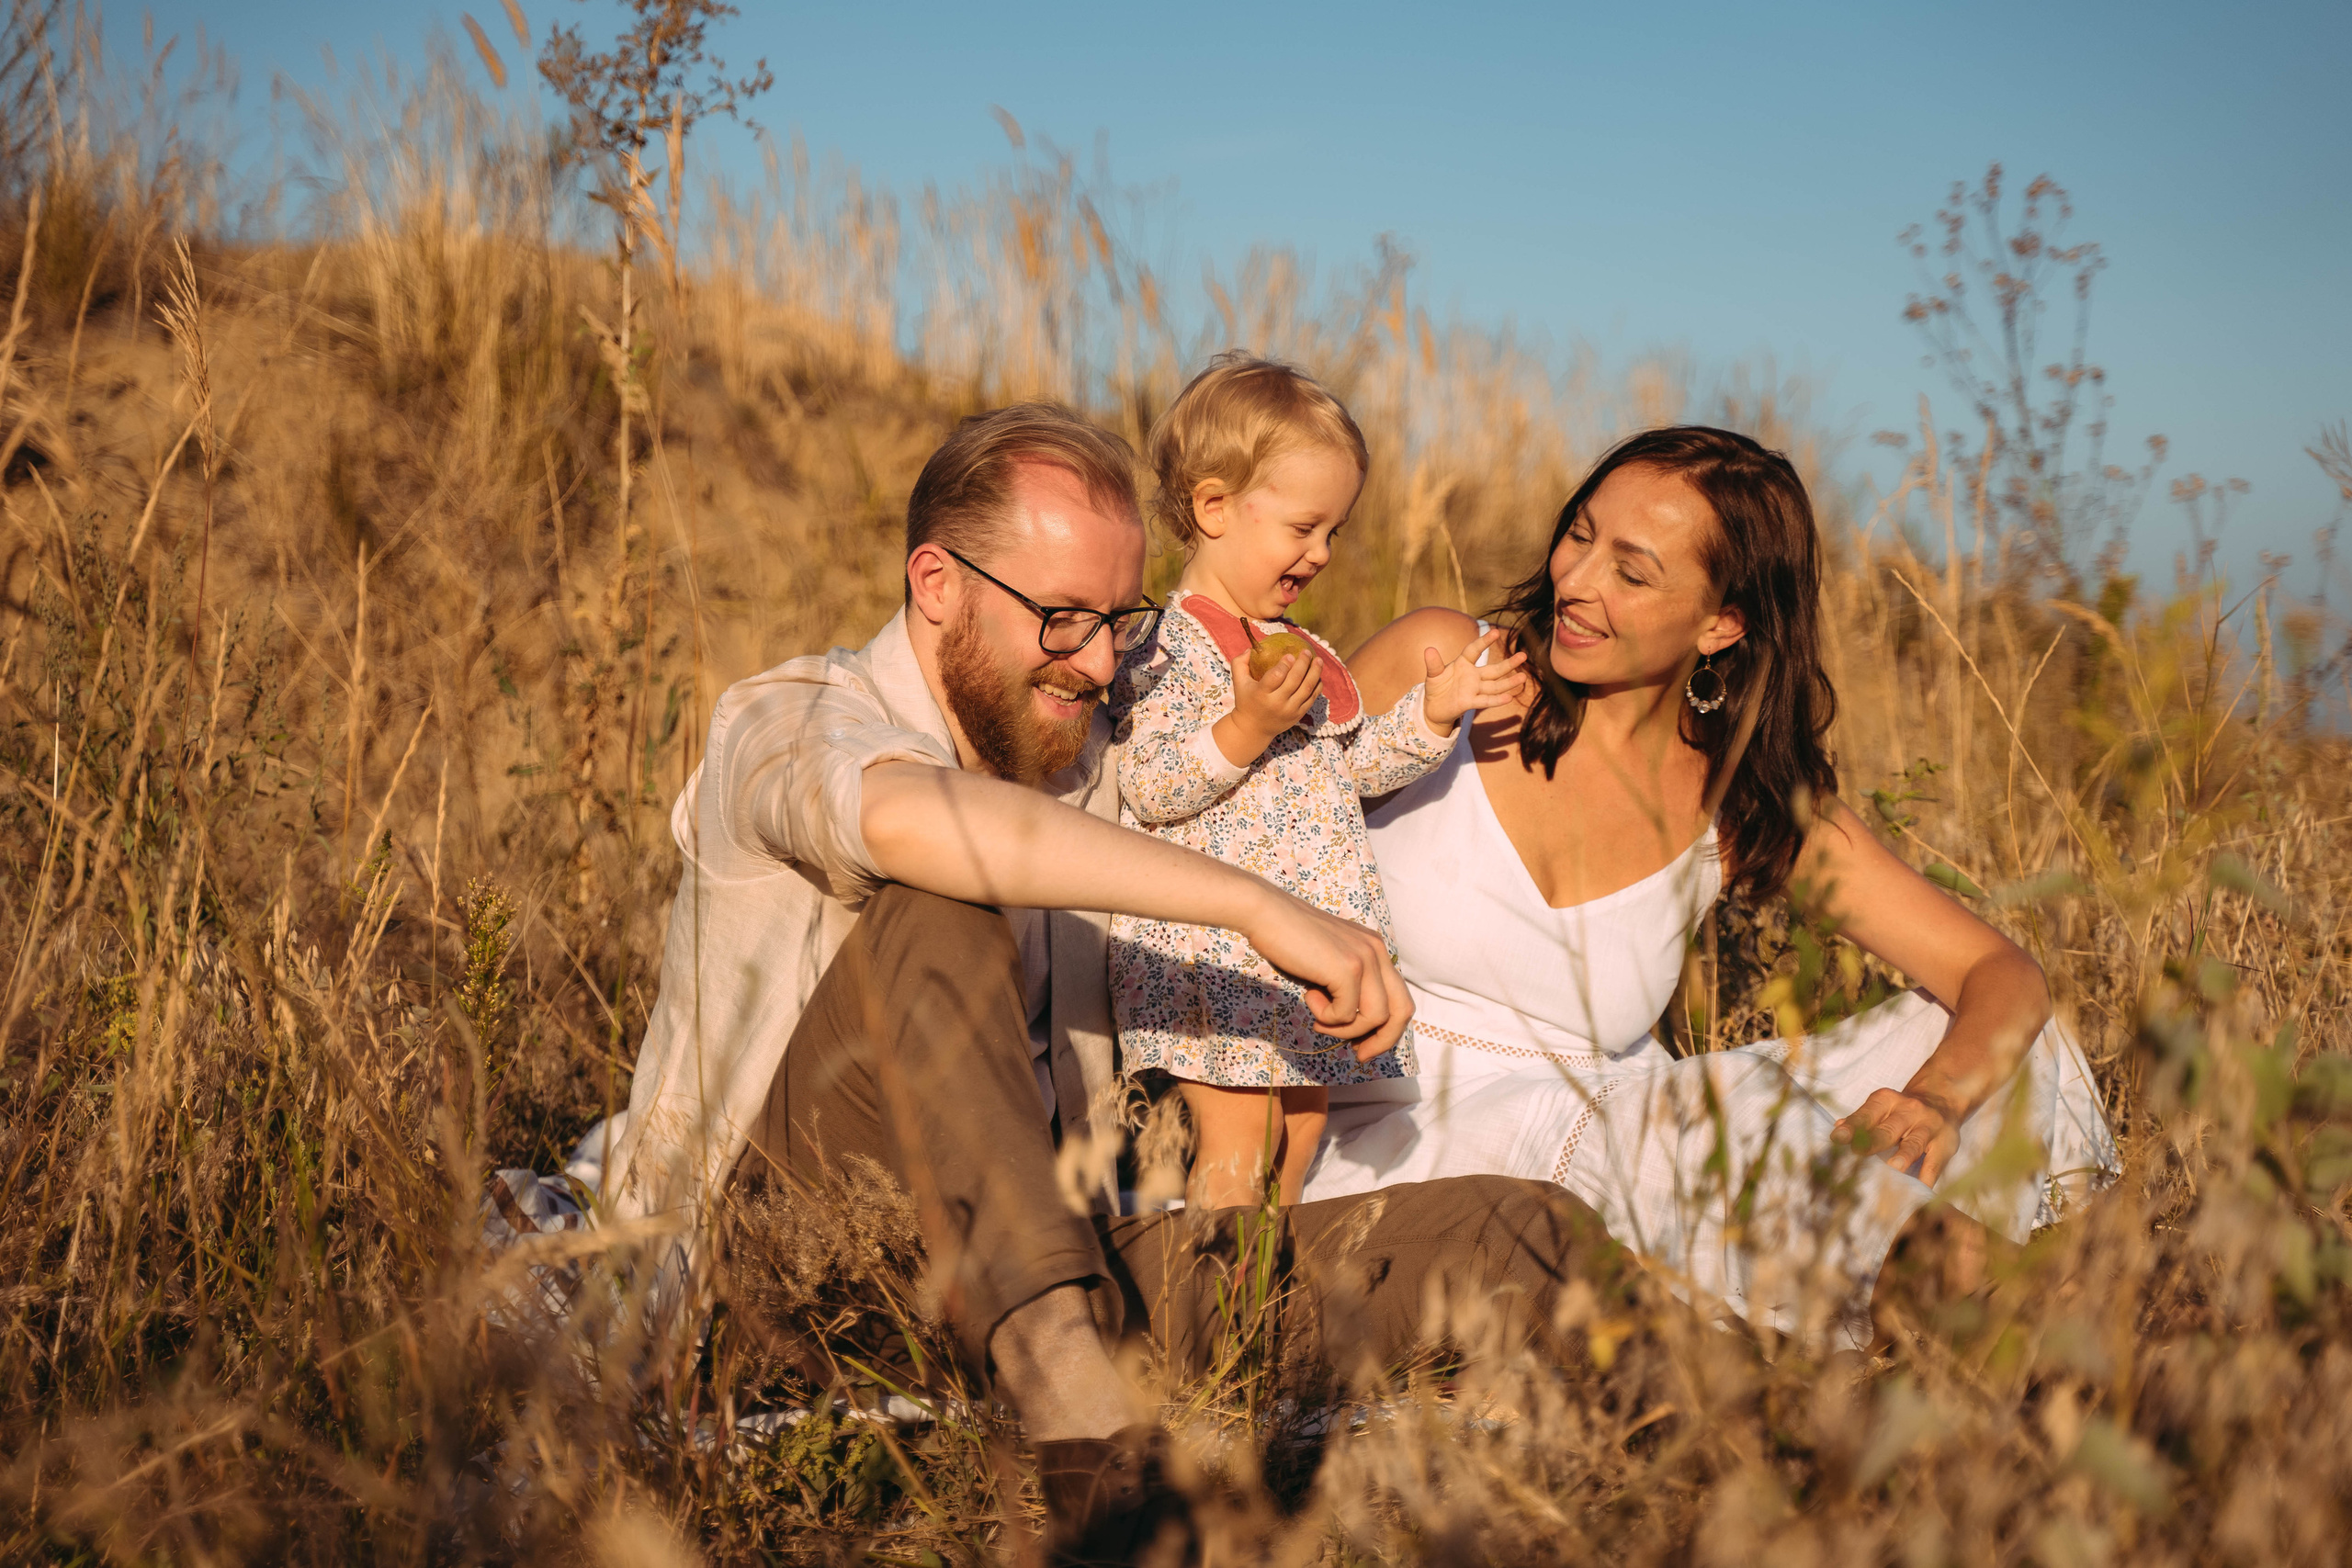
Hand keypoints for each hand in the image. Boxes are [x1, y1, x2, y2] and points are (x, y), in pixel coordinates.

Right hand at [1214, 646, 1321, 765]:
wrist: (1253, 729)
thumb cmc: (1246, 700)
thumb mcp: (1238, 682)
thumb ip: (1240, 663)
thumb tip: (1251, 649)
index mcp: (1261, 694)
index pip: (1276, 676)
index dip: (1285, 664)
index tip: (1290, 654)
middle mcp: (1276, 703)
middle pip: (1294, 680)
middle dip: (1303, 663)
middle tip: (1306, 652)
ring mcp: (1289, 710)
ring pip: (1306, 689)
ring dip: (1315, 672)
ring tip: (1318, 660)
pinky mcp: (1298, 715)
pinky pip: (1311, 699)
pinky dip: (1317, 686)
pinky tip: (1318, 676)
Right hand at [1239, 886, 1413, 1063]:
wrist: (1266, 913)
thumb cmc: (1289, 940)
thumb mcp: (1329, 962)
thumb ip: (1348, 984)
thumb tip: (1355, 1026)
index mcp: (1376, 949)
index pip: (1400, 998)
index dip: (1387, 1029)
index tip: (1363, 1044)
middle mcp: (1378, 951)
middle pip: (1402, 1010)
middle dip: (1382, 1040)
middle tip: (1358, 1054)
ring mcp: (1366, 958)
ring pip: (1375, 1017)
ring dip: (1345, 1029)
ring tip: (1319, 1018)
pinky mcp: (1348, 968)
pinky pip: (1346, 1014)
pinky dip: (1326, 1017)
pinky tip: (1309, 997)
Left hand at [1421, 627, 1527, 729]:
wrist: (1433, 707)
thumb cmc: (1436, 687)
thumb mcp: (1433, 674)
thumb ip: (1433, 664)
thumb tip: (1429, 649)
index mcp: (1463, 664)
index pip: (1474, 650)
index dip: (1484, 641)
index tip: (1496, 632)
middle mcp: (1472, 676)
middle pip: (1493, 669)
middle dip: (1509, 663)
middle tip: (1524, 655)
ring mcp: (1473, 689)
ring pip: (1495, 685)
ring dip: (1509, 682)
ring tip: (1523, 677)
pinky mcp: (1470, 702)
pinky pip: (1485, 700)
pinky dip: (1496, 700)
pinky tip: (1509, 697)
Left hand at [1834, 1088, 1961, 1184]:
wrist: (1940, 1101)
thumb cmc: (1900, 1111)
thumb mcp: (1881, 1107)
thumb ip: (1861, 1119)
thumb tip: (1838, 1128)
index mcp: (1887, 1101)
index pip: (1867, 1113)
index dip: (1853, 1126)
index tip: (1838, 1137)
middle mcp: (1909, 1111)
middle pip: (1889, 1128)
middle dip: (1873, 1141)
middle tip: (1858, 1152)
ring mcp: (1929, 1127)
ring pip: (1914, 1143)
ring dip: (1904, 1156)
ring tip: (1893, 1167)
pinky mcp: (1946, 1144)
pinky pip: (1935, 1164)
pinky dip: (1926, 1178)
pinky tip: (1918, 1190)